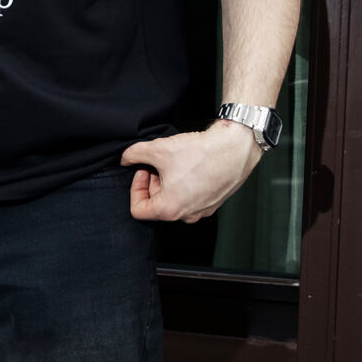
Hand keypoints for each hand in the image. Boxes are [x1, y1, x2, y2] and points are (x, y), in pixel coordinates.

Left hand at [120, 121, 262, 223]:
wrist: (236, 146)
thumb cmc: (201, 152)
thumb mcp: (158, 149)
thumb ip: (133, 154)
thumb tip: (125, 158)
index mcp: (169, 209)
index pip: (138, 210)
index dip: (135, 188)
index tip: (143, 170)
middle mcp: (187, 215)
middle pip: (157, 204)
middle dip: (154, 182)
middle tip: (159, 163)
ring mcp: (203, 210)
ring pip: (175, 199)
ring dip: (169, 182)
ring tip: (176, 162)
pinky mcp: (214, 201)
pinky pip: (192, 196)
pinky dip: (186, 183)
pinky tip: (191, 164)